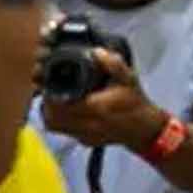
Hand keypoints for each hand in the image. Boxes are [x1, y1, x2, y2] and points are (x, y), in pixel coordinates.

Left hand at [39, 51, 170, 150]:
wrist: (145, 130)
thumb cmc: (136, 103)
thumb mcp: (128, 78)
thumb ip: (113, 64)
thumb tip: (96, 51)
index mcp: (95, 107)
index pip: (60, 102)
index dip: (50, 91)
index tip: (50, 80)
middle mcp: (87, 124)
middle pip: (52, 115)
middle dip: (46, 101)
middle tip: (48, 88)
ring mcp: (85, 135)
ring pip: (54, 125)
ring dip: (49, 112)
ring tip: (53, 98)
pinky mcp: (84, 141)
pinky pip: (63, 131)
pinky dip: (58, 121)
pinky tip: (62, 110)